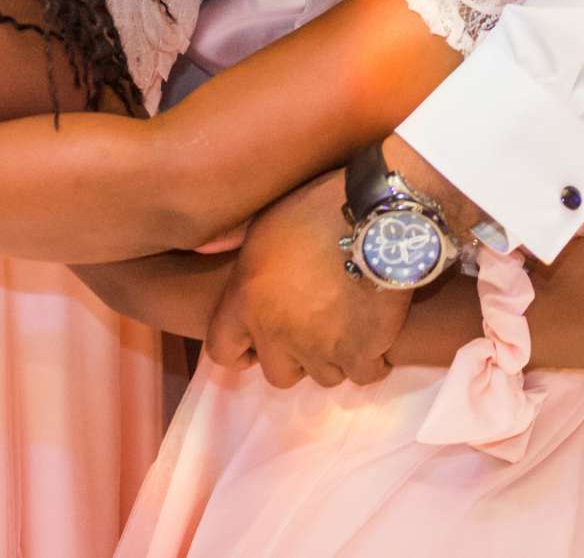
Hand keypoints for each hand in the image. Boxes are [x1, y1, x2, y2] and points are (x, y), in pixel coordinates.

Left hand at [204, 169, 408, 388]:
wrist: (375, 212)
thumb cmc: (316, 208)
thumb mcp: (263, 224)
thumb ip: (244, 261)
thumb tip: (207, 255)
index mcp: (245, 300)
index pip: (222, 351)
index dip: (242, 350)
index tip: (259, 343)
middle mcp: (276, 331)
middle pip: (278, 374)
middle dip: (295, 356)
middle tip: (314, 328)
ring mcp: (319, 347)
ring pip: (324, 376)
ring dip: (335, 357)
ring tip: (349, 325)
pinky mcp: (361, 352)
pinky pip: (364, 375)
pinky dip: (372, 359)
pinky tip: (376, 334)